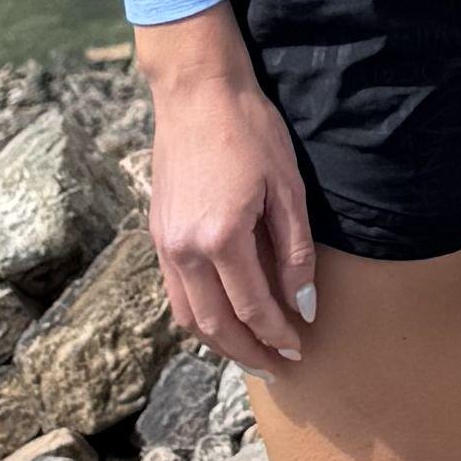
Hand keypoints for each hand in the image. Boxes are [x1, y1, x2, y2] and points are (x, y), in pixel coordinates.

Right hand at [131, 14, 323, 364]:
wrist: (196, 92)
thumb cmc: (249, 130)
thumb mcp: (287, 188)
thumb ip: (295, 251)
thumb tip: (302, 303)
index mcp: (221, 237)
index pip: (252, 307)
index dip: (278, 333)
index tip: (299, 348)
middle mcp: (185, 249)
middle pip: (216, 324)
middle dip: (248, 352)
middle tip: (277, 367)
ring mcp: (165, 244)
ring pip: (188, 316)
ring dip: (220, 343)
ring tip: (251, 354)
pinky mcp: (157, 235)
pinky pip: (175, 294)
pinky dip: (199, 317)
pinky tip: (223, 320)